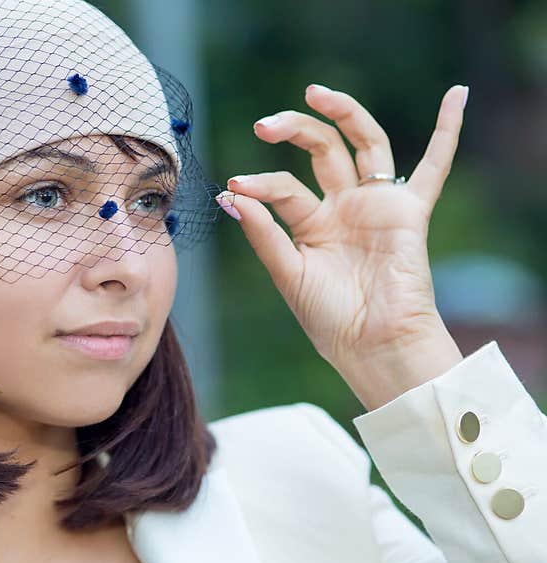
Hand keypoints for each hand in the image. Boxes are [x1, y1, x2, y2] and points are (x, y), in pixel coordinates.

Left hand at [218, 83, 467, 370]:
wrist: (372, 347)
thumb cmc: (330, 319)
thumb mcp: (288, 273)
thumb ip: (263, 233)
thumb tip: (230, 195)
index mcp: (312, 223)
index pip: (284, 187)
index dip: (261, 183)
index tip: (236, 185)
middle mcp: (343, 207)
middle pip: (321, 149)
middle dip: (294, 130)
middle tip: (264, 124)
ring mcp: (376, 205)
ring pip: (364, 143)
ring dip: (344, 112)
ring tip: (315, 93)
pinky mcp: (409, 213)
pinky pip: (434, 167)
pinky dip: (448, 131)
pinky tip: (456, 95)